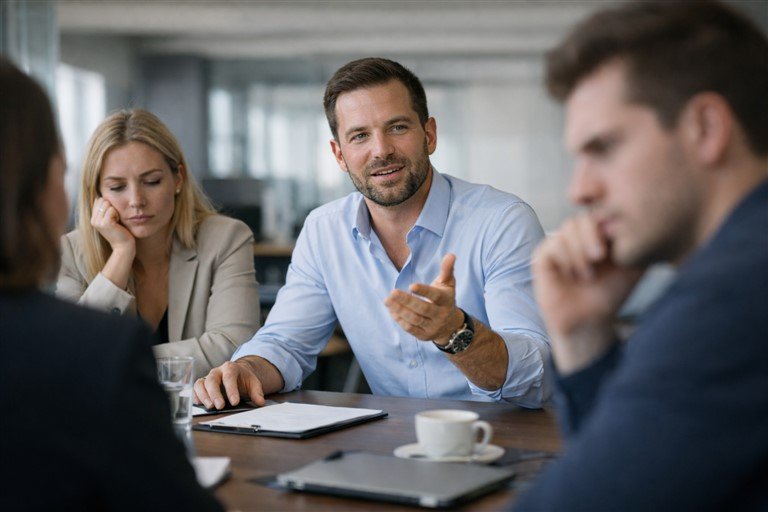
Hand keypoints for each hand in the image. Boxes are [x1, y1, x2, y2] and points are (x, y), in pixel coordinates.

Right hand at [90, 197, 133, 251]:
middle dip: (112, 206)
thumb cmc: (120, 231)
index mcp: (93, 219)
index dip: (108, 205)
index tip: (112, 217)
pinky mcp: (106, 223)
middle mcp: (93, 220)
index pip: (98, 200)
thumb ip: (104, 210)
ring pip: (107, 204)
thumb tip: (100, 197)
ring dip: (115, 211)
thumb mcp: (110, 219)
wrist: (123, 245)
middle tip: (115, 219)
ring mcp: (98, 222)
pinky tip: (117, 223)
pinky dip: (117, 214)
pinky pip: (112, 209)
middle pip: (102, 200)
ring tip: (116, 221)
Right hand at [193, 359, 266, 409]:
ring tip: (210, 407)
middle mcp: (217, 371)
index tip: (235, 402)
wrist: (237, 374)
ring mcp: (208, 377)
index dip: (231, 389)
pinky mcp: (202, 385)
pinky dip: (196, 396)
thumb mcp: (253, 383)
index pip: (229, 377)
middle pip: (212, 380)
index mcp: (230, 368)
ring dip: (203, 396)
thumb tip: (260, 402)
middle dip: (215, 394)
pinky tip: (200, 404)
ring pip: (200, 384)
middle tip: (219, 406)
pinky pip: (195, 389)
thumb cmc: (244, 379)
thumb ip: (257, 392)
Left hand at [384, 253, 464, 343]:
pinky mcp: (424, 335)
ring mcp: (432, 327)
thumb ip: (447, 270)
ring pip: (415, 319)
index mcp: (446, 300)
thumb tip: (450, 254)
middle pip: (422, 308)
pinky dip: (399, 320)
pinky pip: (410, 329)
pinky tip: (391, 310)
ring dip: (400, 310)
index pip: (435, 296)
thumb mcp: (448, 284)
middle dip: (406, 301)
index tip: (411, 285)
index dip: (424, 291)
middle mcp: (440, 315)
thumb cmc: (445, 299)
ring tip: (387, 300)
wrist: (451, 326)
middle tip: (392, 292)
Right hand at [532, 213, 642, 373]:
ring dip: (580, 253)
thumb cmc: (610, 295)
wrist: (590, 321)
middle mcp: (575, 238)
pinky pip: (553, 245)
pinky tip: (572, 277)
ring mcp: (557, 246)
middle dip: (592, 235)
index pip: (599, 213)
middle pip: (581, 218)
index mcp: (596, 236)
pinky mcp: (542, 258)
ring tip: (587, 275)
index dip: (607, 223)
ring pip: (567, 229)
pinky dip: (567, 260)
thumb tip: (634, 222)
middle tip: (600, 256)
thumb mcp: (633, 266)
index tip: (615, 247)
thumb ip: (636, 242)